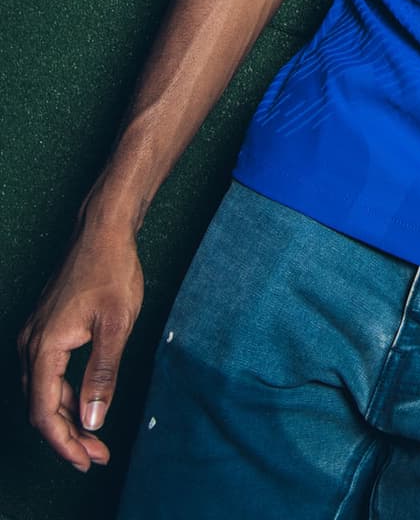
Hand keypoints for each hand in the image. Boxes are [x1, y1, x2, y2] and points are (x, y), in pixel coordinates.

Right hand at [18, 227, 144, 470]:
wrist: (103, 231)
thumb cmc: (113, 270)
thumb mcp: (116, 325)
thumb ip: (102, 375)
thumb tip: (91, 420)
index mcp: (44, 347)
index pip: (44, 412)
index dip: (64, 443)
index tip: (86, 461)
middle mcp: (31, 345)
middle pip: (39, 408)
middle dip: (66, 437)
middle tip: (96, 456)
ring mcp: (35, 336)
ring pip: (42, 393)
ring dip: (65, 418)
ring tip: (94, 439)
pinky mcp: (45, 330)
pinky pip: (47, 375)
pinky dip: (64, 395)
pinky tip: (85, 404)